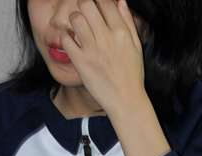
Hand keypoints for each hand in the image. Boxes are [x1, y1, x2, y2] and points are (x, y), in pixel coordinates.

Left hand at [61, 0, 144, 117]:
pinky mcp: (80, 62)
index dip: (98, 0)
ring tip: (78, 27)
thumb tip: (120, 1)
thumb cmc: (132, 74)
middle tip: (85, 13)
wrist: (125, 100)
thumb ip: (128, 21)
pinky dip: (66, 36)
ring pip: (75, 18)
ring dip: (75, 19)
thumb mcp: (136, 45)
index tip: (96, 5)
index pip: (105, 1)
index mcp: (120, 31)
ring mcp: (91, 49)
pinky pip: (66, 40)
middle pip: (86, 4)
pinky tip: (71, 40)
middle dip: (84, 5)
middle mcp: (105, 37)